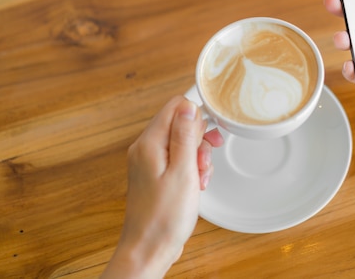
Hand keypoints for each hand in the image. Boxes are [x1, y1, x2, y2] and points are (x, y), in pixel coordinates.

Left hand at [102, 96, 223, 277]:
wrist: (149, 249)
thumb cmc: (164, 218)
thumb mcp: (183, 172)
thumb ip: (185, 136)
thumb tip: (188, 107)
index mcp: (149, 143)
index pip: (175, 106)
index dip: (197, 117)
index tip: (208, 136)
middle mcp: (146, 148)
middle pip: (180, 124)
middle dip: (199, 140)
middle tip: (203, 162)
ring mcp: (150, 162)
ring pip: (182, 143)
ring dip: (198, 157)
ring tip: (200, 178)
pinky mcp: (156, 174)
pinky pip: (178, 159)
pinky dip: (191, 169)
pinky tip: (196, 185)